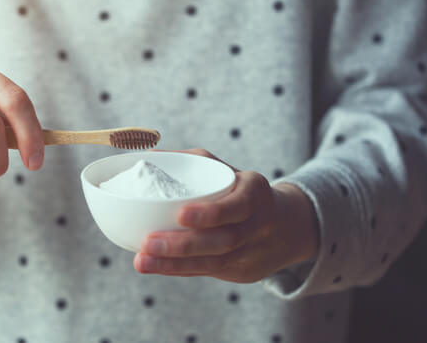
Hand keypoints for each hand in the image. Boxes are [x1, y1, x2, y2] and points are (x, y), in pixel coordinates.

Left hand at [133, 149, 319, 282]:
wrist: (283, 225)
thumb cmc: (238, 190)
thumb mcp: (223, 170)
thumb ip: (189, 161)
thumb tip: (149, 155)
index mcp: (255, 192)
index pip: (238, 205)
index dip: (211, 213)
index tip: (180, 215)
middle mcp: (259, 224)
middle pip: (223, 240)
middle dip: (183, 245)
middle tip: (149, 243)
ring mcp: (252, 251)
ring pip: (214, 263)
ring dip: (174, 263)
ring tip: (143, 261)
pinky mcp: (243, 271)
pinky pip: (208, 272)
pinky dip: (180, 270)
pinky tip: (157, 266)